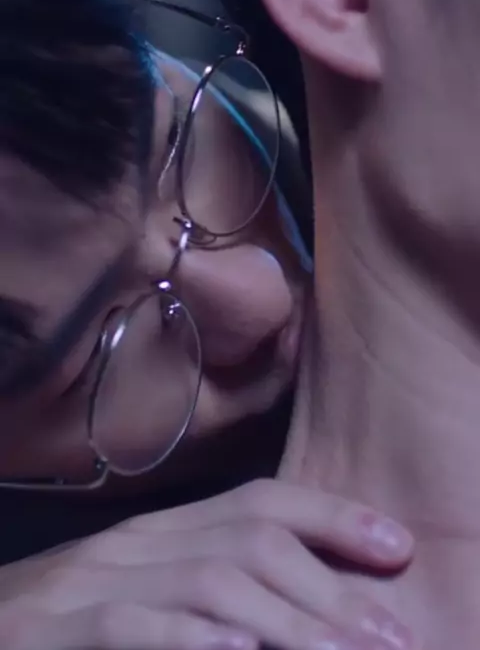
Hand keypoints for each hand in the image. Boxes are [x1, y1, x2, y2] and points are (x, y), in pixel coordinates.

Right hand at [0, 480, 414, 649]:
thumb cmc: (67, 622)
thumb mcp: (144, 590)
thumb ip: (209, 585)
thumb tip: (295, 608)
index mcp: (159, 531)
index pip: (257, 502)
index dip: (332, 516)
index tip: (396, 545)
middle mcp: (134, 544)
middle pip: (249, 543)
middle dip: (330, 589)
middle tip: (396, 636)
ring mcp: (93, 583)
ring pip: (207, 581)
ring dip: (286, 621)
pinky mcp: (56, 631)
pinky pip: (131, 624)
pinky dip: (190, 638)